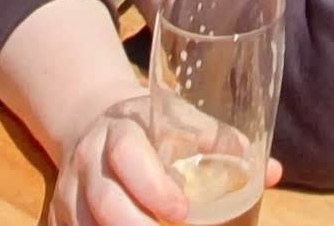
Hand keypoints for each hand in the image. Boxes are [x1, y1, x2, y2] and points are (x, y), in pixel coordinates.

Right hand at [42, 95, 277, 225]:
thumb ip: (224, 143)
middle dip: (137, 225)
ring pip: (84, 224)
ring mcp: (69, 190)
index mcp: (120, 127)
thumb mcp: (182, 118)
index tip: (183, 212)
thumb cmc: (152, 124)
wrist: (92, 120)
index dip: (153, 187)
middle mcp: (88, 158)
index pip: (128, 155)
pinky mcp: (59, 215)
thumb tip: (274, 173)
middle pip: (104, 200)